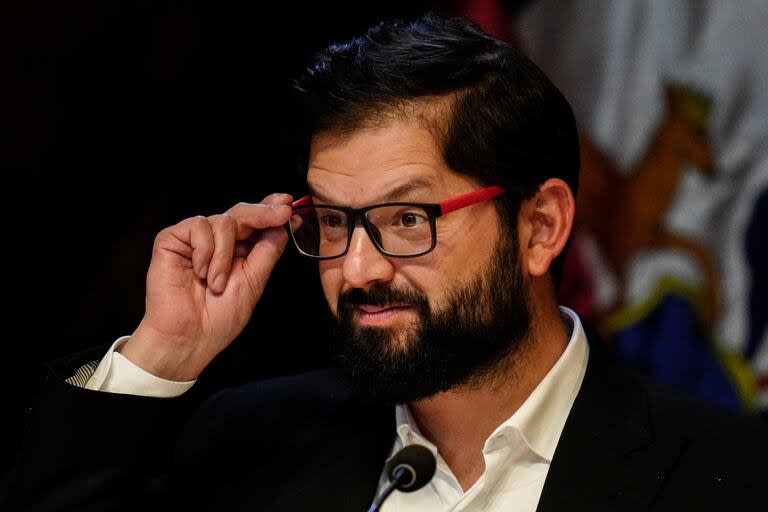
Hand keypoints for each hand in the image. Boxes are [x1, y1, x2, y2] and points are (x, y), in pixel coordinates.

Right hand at [120, 193, 293, 380]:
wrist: (188, 337)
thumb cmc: (219, 318)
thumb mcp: (254, 282)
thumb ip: (267, 251)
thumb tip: (283, 225)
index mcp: (238, 252)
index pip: (255, 223)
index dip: (270, 209)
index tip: (288, 203)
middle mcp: (218, 243)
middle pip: (242, 213)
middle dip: (263, 213)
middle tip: (281, 214)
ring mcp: (195, 240)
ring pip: (223, 221)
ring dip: (225, 255)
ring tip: (216, 282)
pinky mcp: (172, 240)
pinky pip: (198, 226)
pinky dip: (204, 250)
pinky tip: (199, 271)